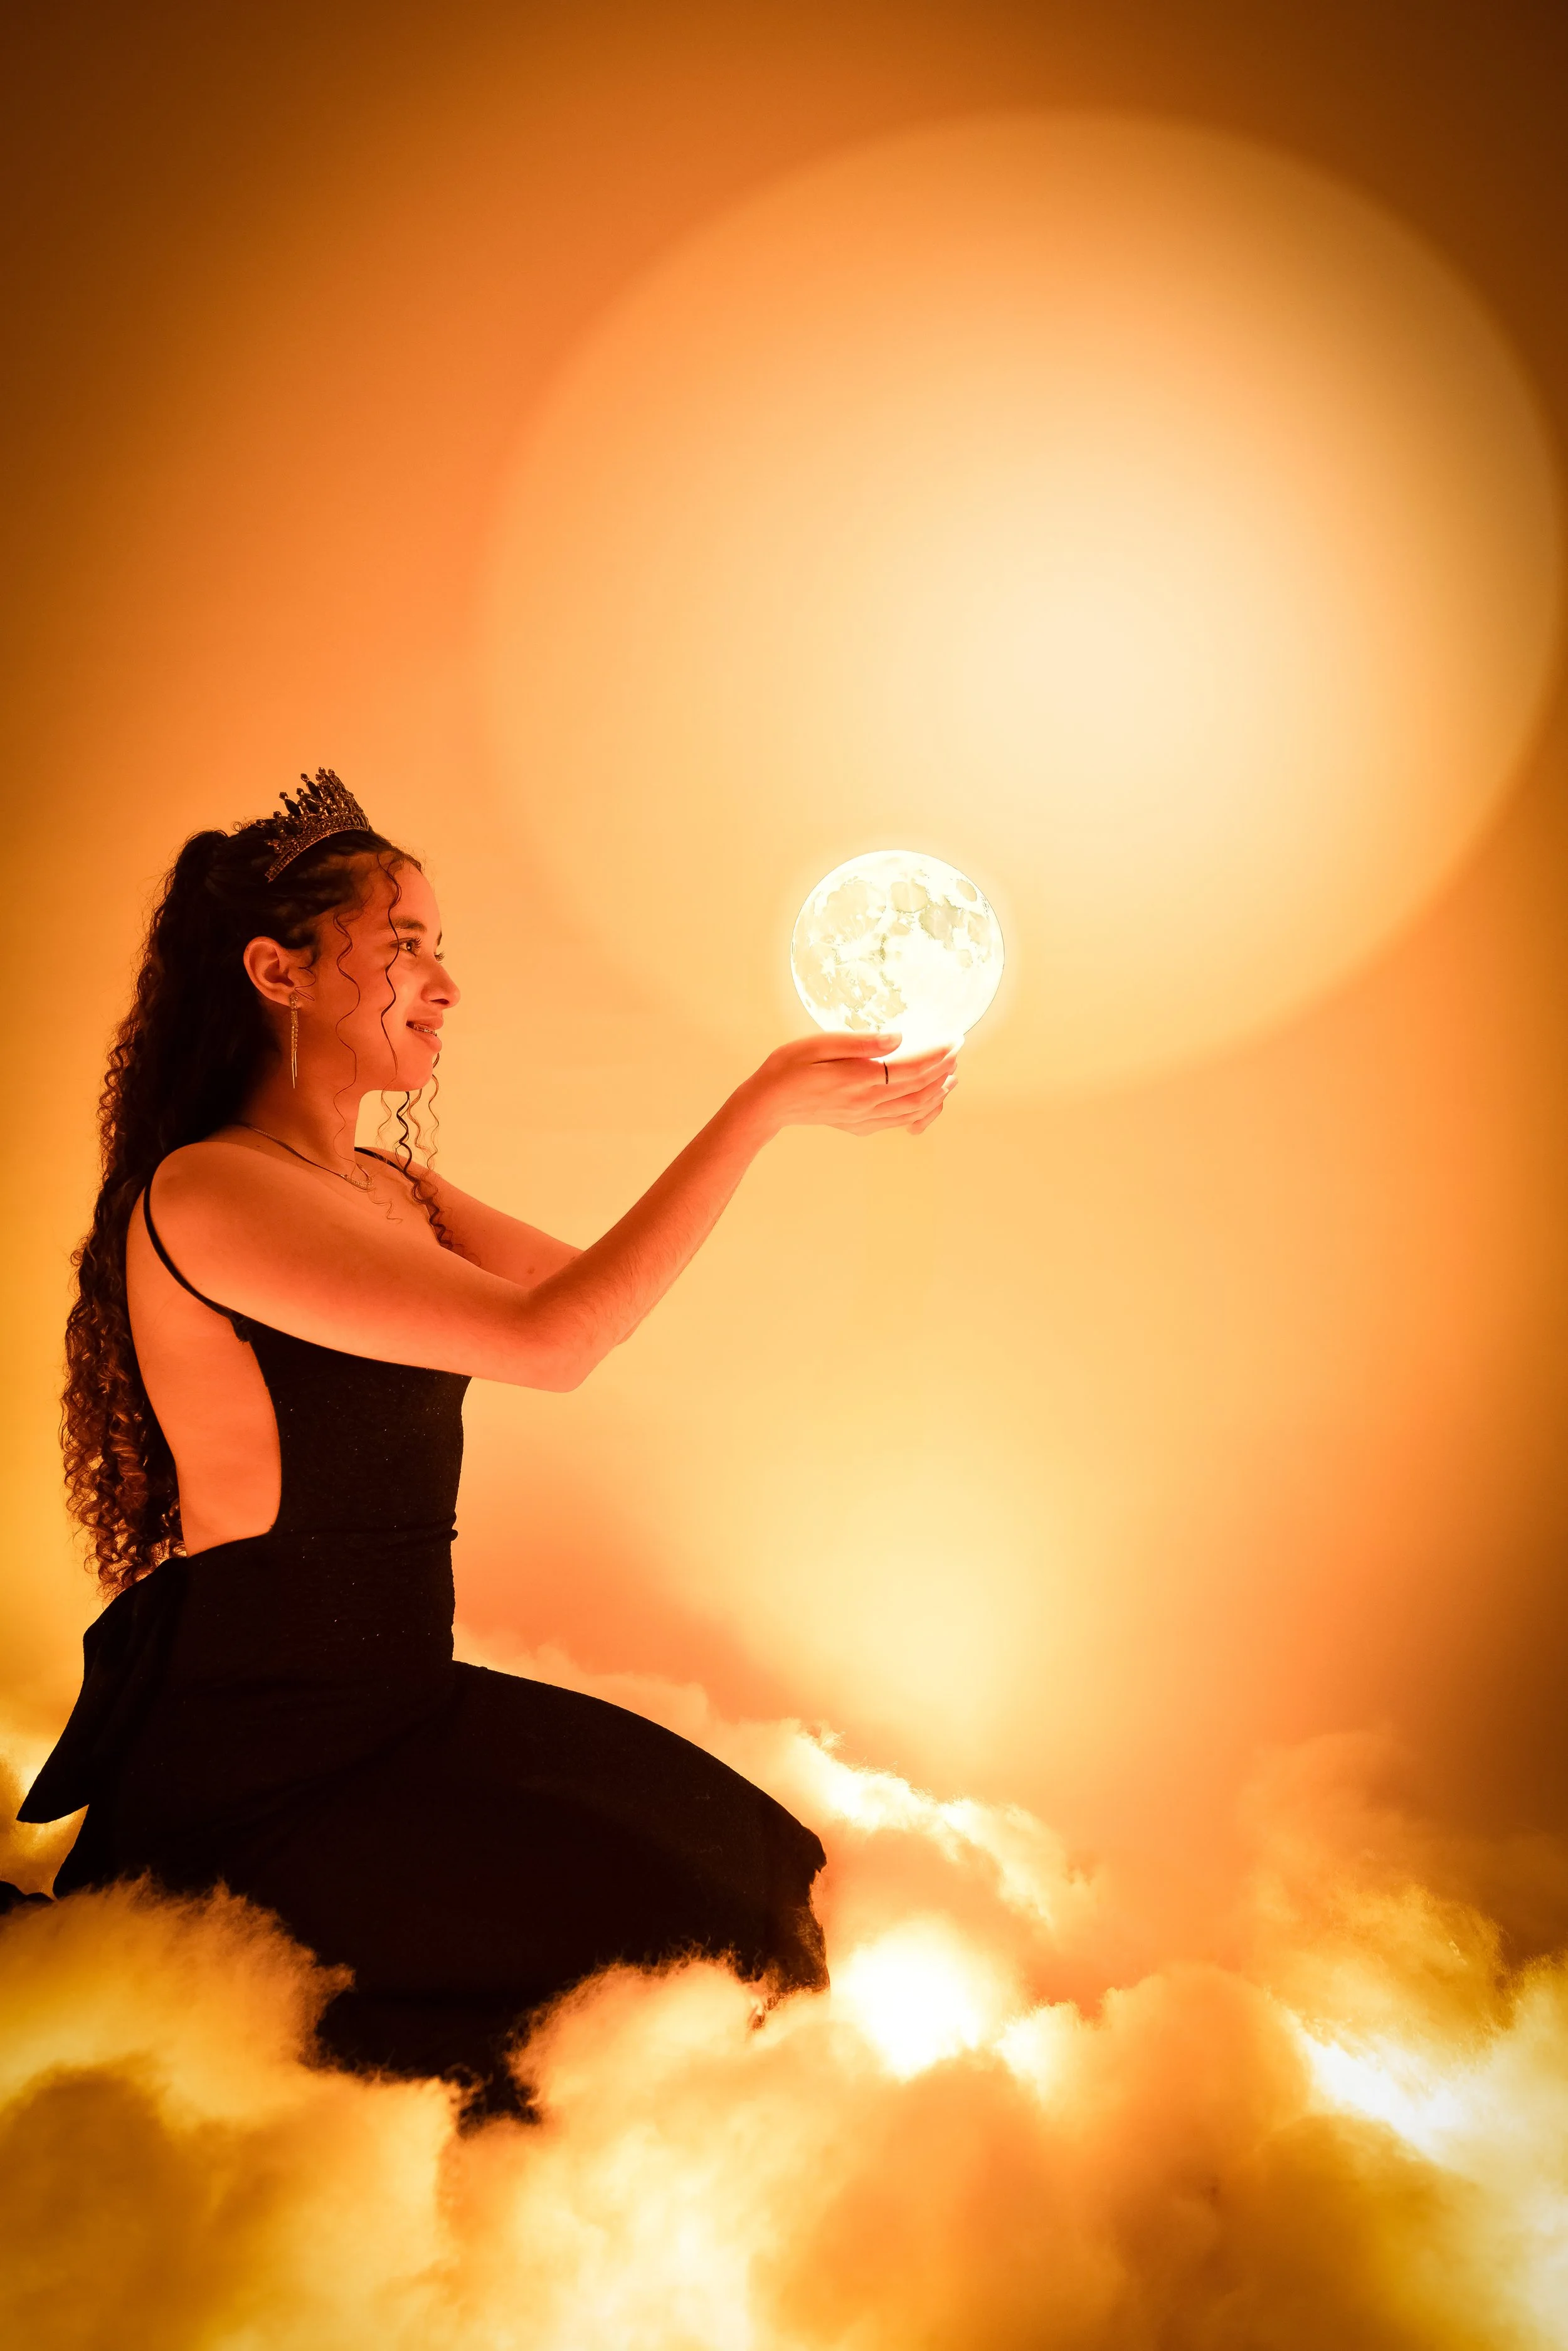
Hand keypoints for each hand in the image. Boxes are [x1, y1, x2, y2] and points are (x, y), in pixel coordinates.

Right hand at [741, 1032, 958, 1139]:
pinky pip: (900, 1123)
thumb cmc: (789, 1067)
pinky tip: (930, 1104)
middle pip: (919, 1089)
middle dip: (944, 1069)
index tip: (955, 1039)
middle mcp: (867, 1103)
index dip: (938, 1054)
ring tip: (952, 1075)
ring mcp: (865, 1118)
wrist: (768, 1103)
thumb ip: (862, 1043)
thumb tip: (899, 1037)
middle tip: (957, 1050)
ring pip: (915, 1109)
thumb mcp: (820, 1044)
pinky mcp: (860, 1125)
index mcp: (859, 1080)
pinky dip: (922, 1114)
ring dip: (938, 1092)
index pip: (912, 1068)